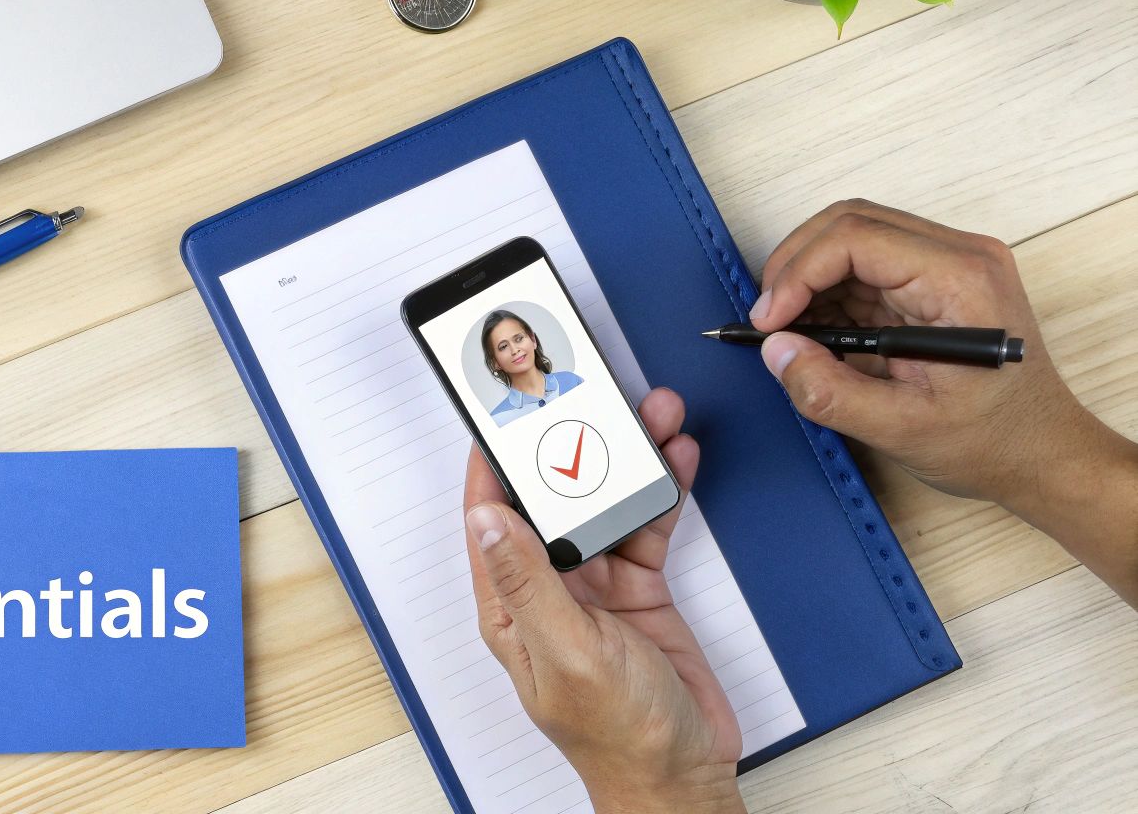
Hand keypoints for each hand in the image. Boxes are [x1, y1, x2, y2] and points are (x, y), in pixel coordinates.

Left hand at [465, 389, 744, 813]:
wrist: (684, 774)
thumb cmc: (618, 734)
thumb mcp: (568, 651)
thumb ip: (528, 581)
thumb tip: (487, 518)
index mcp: (509, 604)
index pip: (490, 516)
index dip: (494, 460)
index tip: (503, 410)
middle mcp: (546, 587)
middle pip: (552, 498)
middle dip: (575, 445)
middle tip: (595, 399)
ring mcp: (593, 586)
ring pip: (602, 504)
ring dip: (626, 461)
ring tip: (652, 418)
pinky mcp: (637, 588)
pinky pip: (644, 525)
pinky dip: (662, 492)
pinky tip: (676, 460)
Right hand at [752, 200, 1137, 606]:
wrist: (1043, 456)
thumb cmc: (993, 443)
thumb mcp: (904, 430)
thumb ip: (831, 391)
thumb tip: (776, 350)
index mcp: (961, 280)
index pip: (856, 237)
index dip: (798, 272)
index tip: (767, 321)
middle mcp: (959, 256)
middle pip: (850, 222)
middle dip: (794, 265)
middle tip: (766, 320)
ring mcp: (946, 265)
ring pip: (852, 237)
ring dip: (806, 278)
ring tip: (784, 330)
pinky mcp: (932, 282)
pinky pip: (864, 266)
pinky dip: (825, 292)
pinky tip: (811, 332)